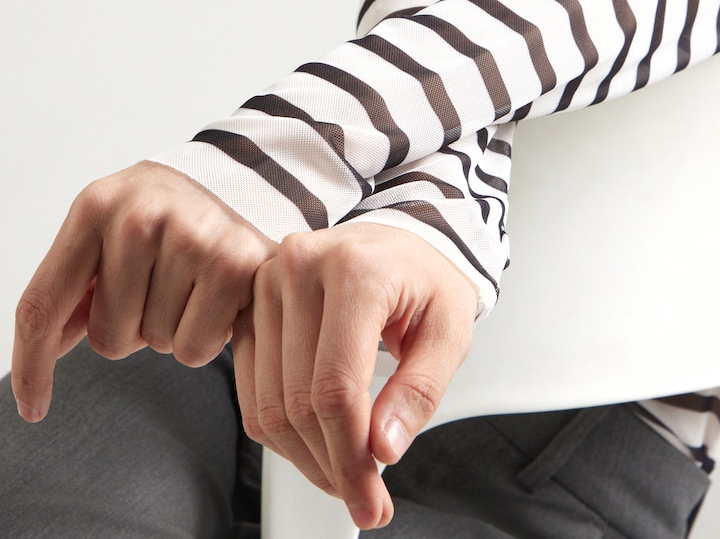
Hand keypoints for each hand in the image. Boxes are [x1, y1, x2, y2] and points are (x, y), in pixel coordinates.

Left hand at [12, 160, 277, 421]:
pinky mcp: (235, 264)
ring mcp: (191, 238)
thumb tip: (43, 351)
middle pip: (106, 337)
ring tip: (190, 282)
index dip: (31, 366)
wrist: (240, 176)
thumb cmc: (168, 212)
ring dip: (171, 327)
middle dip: (130, 327)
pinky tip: (216, 295)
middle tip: (159, 286)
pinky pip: (195, 348)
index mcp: (95, 207)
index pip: (43, 305)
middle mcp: (139, 217)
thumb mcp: (109, 228)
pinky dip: (206, 336)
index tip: (32, 406)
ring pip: (155, 344)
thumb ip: (74, 287)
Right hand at [232, 223, 478, 530]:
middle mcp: (300, 268)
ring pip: (267, 405)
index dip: (350, 455)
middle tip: (364, 496)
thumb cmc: (423, 279)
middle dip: (331, 465)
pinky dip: (282, 431)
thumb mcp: (450, 329)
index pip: (336, 386)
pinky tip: (317, 442)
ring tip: (344, 472)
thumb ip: (420, 389)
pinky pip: (250, 389)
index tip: (370, 496)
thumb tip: (384, 447)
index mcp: (355, 269)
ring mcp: (267, 282)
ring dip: (305, 457)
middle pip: (298, 401)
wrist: (393, 243)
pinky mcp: (249, 303)